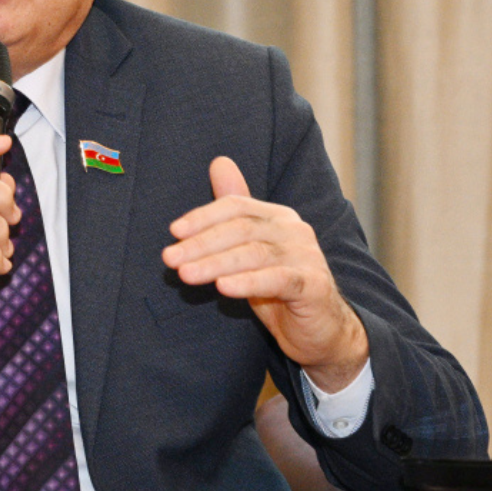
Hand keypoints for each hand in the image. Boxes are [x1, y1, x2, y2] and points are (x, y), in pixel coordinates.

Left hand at [161, 156, 367, 391]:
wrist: (321, 329)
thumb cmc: (278, 285)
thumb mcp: (251, 248)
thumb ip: (235, 209)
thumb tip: (219, 162)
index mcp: (278, 216)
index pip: (236, 206)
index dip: (203, 217)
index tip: (174, 232)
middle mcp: (294, 230)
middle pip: (241, 229)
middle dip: (201, 243)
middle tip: (170, 259)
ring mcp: (307, 256)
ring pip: (254, 254)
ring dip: (215, 263)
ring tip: (186, 274)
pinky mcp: (314, 285)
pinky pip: (277, 280)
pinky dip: (248, 282)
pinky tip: (223, 287)